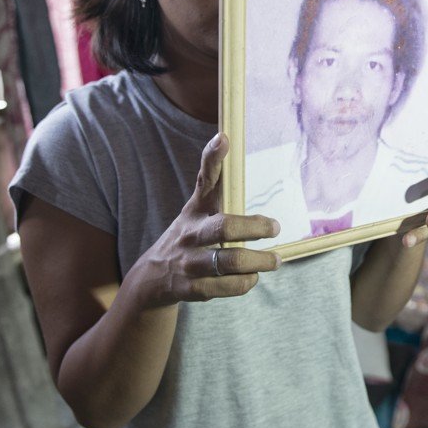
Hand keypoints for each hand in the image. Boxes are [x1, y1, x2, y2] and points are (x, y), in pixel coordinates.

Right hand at [136, 133, 280, 305]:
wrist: (152, 278)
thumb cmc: (187, 236)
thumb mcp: (196, 209)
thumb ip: (214, 182)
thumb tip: (228, 140)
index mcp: (195, 209)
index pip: (203, 179)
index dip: (212, 158)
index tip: (224, 138)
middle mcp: (190, 233)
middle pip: (223, 227)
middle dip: (253, 227)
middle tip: (275, 227)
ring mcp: (189, 262)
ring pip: (228, 262)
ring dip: (257, 262)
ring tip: (275, 260)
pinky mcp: (191, 288)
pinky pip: (224, 287)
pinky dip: (243, 283)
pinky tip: (252, 277)